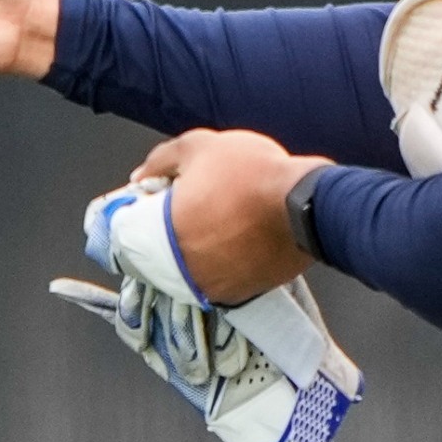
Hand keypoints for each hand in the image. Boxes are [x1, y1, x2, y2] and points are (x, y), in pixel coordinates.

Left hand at [133, 128, 329, 304]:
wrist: (306, 205)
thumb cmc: (251, 172)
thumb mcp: (200, 146)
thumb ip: (161, 160)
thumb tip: (139, 175)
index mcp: (164, 236)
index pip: (134, 233)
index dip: (146, 212)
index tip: (160, 200)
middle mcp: (183, 270)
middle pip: (162, 252)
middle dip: (172, 231)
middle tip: (194, 210)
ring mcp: (213, 287)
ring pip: (191, 268)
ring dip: (197, 251)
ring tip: (219, 224)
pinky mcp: (242, 295)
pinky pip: (221, 279)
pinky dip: (223, 264)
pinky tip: (237, 242)